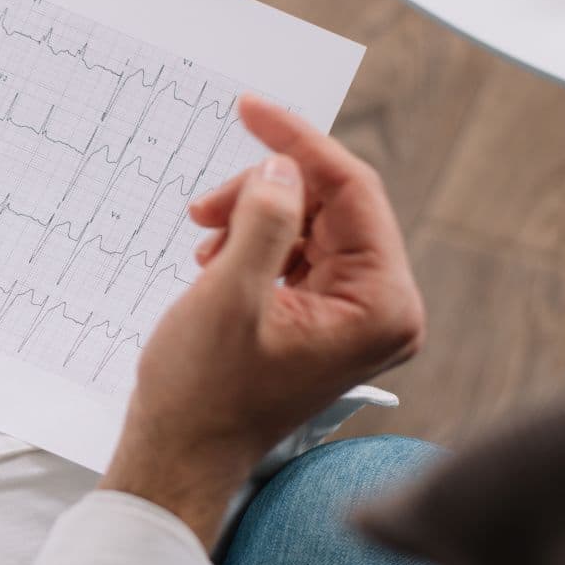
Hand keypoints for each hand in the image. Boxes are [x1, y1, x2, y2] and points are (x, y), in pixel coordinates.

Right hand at [99, 95, 424, 541]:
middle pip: (334, 205)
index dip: (299, 145)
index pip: (354, 192)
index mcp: (382, 306)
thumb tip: (282, 167)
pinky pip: (300, 252)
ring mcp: (357, 316)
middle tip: (206, 207)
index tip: (251, 108)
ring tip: (206, 243)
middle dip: (267, 193)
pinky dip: (257, 243)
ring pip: (312, 223)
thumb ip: (264, 221)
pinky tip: (217, 260)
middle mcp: (384, 309)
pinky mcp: (328, 320)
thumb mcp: (229, 295)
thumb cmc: (203, 393)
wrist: (179, 455)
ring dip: (255, 218)